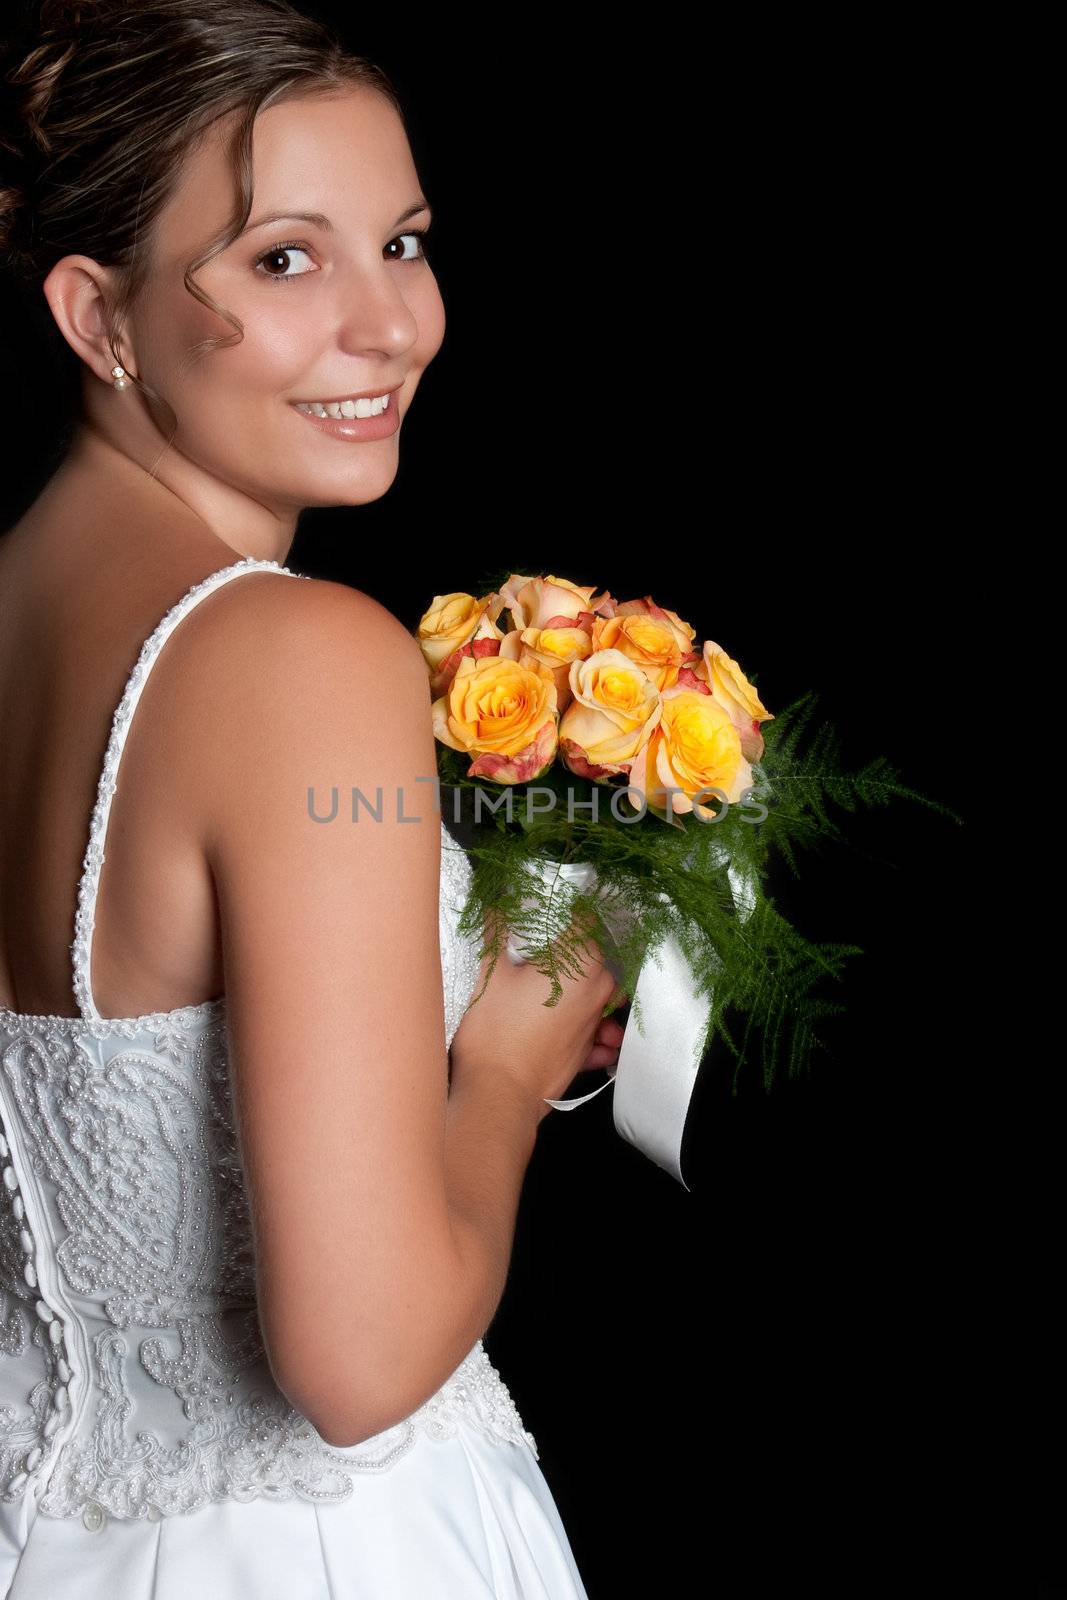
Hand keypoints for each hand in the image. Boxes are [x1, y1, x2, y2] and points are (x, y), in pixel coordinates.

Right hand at [450, 914, 624, 1122]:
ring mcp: (596, 1022)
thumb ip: (496, 932)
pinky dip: (579, 1020)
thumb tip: (495, 906)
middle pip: (589, 955)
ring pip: (593, 989)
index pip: (583, 920)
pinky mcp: (588, 1049)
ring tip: (537, 988)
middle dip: (564, 951)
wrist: (499, 1093)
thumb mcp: (490, 974)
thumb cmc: (495, 1034)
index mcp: (582, 964)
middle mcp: (599, 990)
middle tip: (530, 953)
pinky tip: (555, 1020)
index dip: (561, 913)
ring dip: (573, 984)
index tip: (541, 915)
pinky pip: (593, 1026)